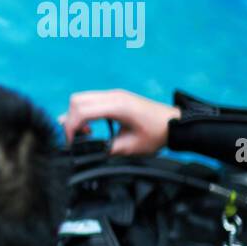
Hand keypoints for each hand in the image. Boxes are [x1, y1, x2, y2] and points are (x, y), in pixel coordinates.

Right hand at [59, 89, 181, 155]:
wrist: (175, 124)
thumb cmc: (157, 134)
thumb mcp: (130, 147)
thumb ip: (106, 149)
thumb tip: (87, 151)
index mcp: (117, 106)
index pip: (81, 111)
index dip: (71, 128)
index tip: (73, 142)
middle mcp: (113, 96)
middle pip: (76, 101)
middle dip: (70, 120)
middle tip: (78, 137)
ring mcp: (114, 94)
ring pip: (81, 98)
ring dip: (77, 115)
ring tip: (86, 132)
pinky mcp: (116, 97)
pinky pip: (91, 99)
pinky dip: (84, 112)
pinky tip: (92, 125)